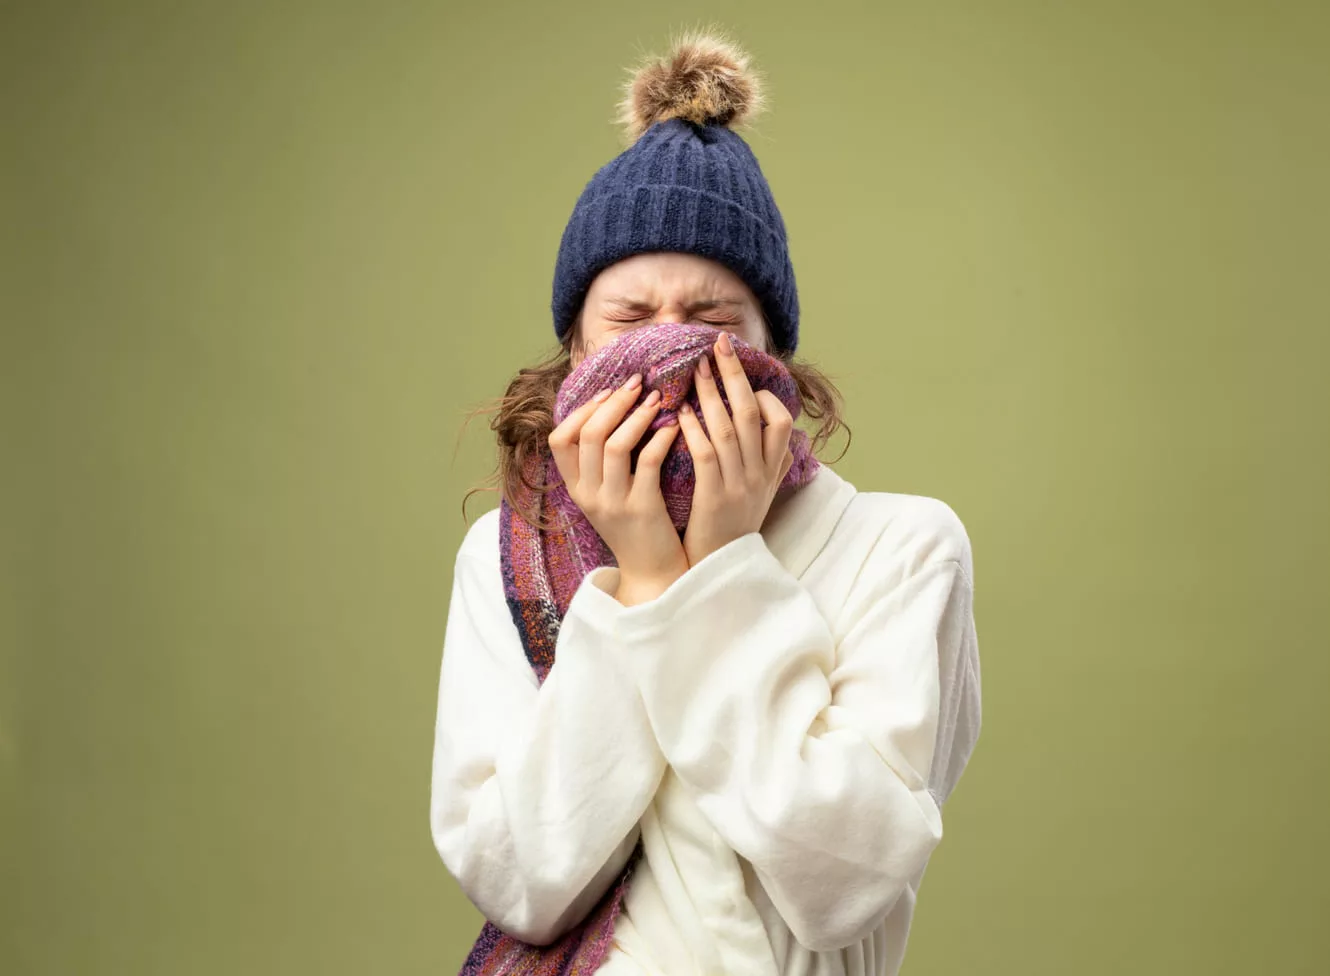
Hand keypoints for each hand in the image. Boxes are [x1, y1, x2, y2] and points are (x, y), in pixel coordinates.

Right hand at [548, 372, 687, 605]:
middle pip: (587, 434)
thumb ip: (602, 461)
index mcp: (576, 488)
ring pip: (614, 445)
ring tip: (658, 399)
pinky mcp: (642, 509)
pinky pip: (647, 462)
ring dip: (637, 415)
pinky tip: (675, 425)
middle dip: (614, 402)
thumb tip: (613, 407)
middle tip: (638, 384)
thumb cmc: (636, 526)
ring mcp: (612, 503)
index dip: (582, 410)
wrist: (653, 573)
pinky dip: (660, 437)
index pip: (558, 439)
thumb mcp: (608, 495)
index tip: (608, 392)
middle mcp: (588, 494)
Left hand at [677, 332, 794, 565]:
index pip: (782, 421)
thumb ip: (771, 465)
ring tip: (694, 367)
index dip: (763, 395)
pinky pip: (707, 454)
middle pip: (752, 413)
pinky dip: (695, 428)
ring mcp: (740, 486)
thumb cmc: (734, 530)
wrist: (721, 572)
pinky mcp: (715, 498)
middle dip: (735, 374)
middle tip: (718, 343)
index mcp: (772, 471)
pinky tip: (680, 411)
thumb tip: (783, 437)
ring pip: (729, 427)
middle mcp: (761, 474)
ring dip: (711, 392)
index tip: (744, 376)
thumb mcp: (761, 497)